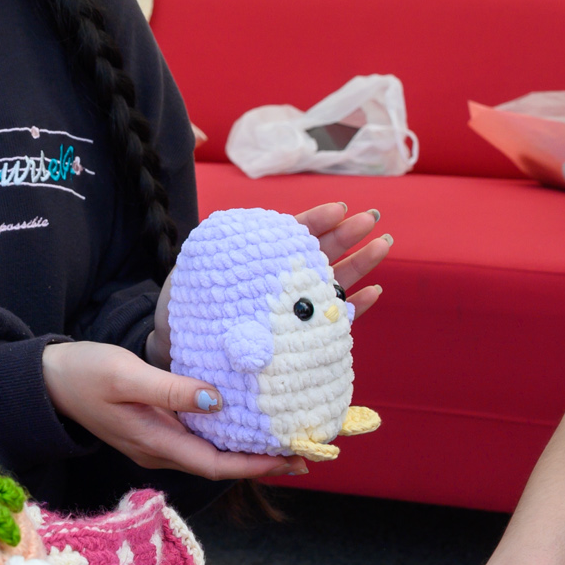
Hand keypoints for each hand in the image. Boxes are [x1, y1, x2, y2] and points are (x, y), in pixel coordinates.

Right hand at [41, 341, 304, 479]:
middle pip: (221, 464)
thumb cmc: (83, 374)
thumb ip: (170, 390)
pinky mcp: (155, 426)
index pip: (216, 464)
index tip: (292, 458)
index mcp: (154, 443)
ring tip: (287, 436)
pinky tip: (247, 418)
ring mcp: (157, 441)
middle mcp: (160, 450)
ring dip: (249, 448)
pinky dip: (229, 432)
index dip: (255, 464)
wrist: (46, 381)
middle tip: (307, 451)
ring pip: (212, 452)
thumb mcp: (125, 376)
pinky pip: (201, 436)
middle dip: (262, 461)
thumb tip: (217, 401)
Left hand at [143, 200, 389, 369]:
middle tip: (372, 219)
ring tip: (384, 245)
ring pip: (334, 281)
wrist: (181, 355)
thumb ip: (212, 259)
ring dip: (361, 263)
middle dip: (348, 234)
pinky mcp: (299, 336)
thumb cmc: (182, 313)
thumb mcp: (188, 279)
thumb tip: (234, 236)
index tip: (339, 209)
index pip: (291, 234)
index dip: (316, 221)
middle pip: (320, 252)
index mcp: (259, 261)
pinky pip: (333, 320)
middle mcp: (280, 282)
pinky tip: (375, 292)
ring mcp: (293, 308)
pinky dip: (357, 307)